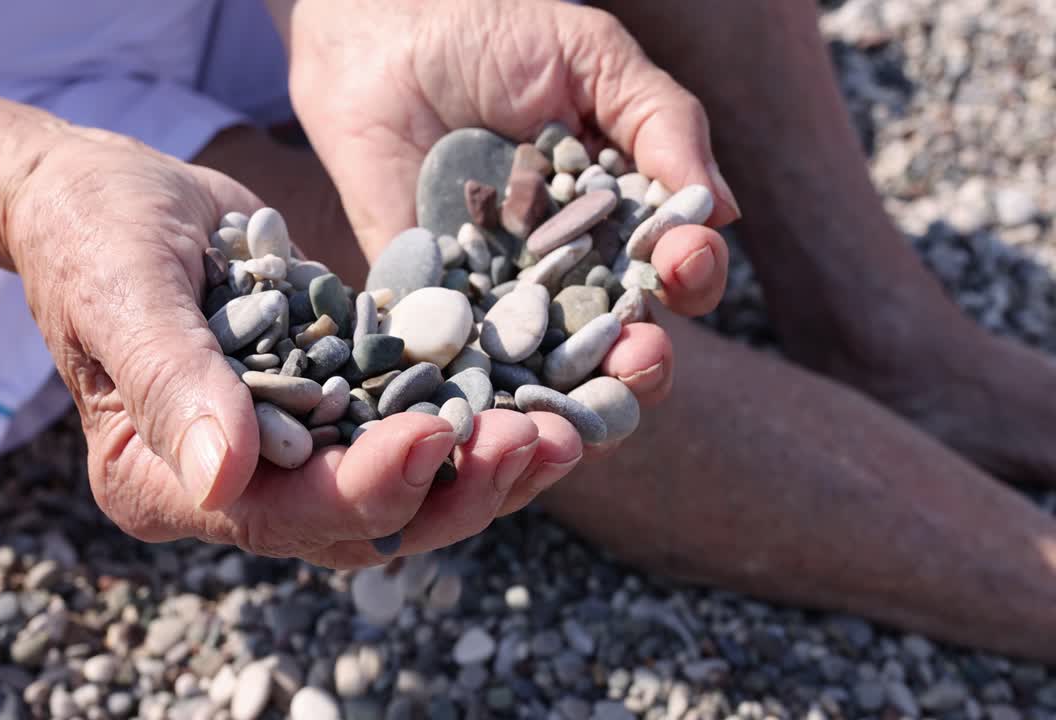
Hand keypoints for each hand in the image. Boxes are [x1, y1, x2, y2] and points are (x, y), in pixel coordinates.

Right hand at [1, 127, 555, 566]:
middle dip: (458, 489)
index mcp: (164, 484)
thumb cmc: (92, 231)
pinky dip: (478, 420)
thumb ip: (173, 382)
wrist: (107, 191)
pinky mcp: (333, 408)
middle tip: (542, 439)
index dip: (369, 483)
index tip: (443, 430)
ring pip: (405, 494)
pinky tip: (542, 393)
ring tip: (566, 427)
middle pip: (360, 521)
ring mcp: (288, 454)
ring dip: (486, 469)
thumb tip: (224, 479)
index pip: (280, 512)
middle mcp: (234, 490)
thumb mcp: (122, 289)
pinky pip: (412, 430)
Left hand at [277, 0, 735, 503]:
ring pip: (545, 370)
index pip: (670, 270)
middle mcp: (565, 269)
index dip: (688, 277)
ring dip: (567, 400)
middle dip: (639, 361)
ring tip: (578, 413)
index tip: (683, 263)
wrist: (382, 30)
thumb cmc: (497, 33)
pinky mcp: (430, 306)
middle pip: (616, 341)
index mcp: (617, 218)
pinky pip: (460, 361)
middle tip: (641, 360)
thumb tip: (723, 212)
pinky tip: (491, 412)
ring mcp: (498, 294)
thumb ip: (662, 126)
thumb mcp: (596, 60)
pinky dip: (479, 394)